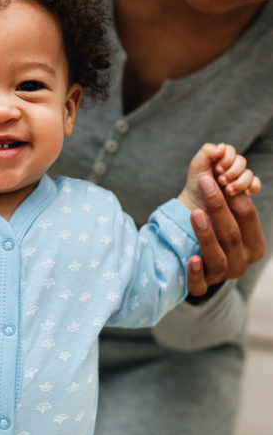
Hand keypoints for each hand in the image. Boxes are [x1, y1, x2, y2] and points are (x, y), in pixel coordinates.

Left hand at [178, 143, 259, 212]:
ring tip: (228, 191)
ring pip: (249, 173)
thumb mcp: (197, 166)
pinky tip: (243, 193)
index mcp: (219, 158)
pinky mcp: (245, 189)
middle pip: (241, 161)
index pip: (230, 151)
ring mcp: (239, 177)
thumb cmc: (196, 183)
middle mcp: (231, 166)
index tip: (217, 169)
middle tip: (221, 181)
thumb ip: (206, 152)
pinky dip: (252, 187)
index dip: (226, 159)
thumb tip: (222, 146)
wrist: (198, 204)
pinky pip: (255, 184)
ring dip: (240, 182)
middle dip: (232, 171)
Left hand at [180, 145, 264, 296]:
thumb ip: (214, 170)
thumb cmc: (204, 218)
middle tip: (204, 183)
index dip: (235, 195)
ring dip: (206, 235)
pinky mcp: (200, 287)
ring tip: (194, 213)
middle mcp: (242, 261)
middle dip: (219, 207)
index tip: (218, 175)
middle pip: (233, 235)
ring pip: (217, 258)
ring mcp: (221, 275)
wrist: (181, 248)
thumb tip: (217, 148)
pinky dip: (196, 273)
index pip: (248, 217)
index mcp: (253, 242)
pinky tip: (191, 259)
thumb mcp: (212, 196)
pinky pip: (201, 286)